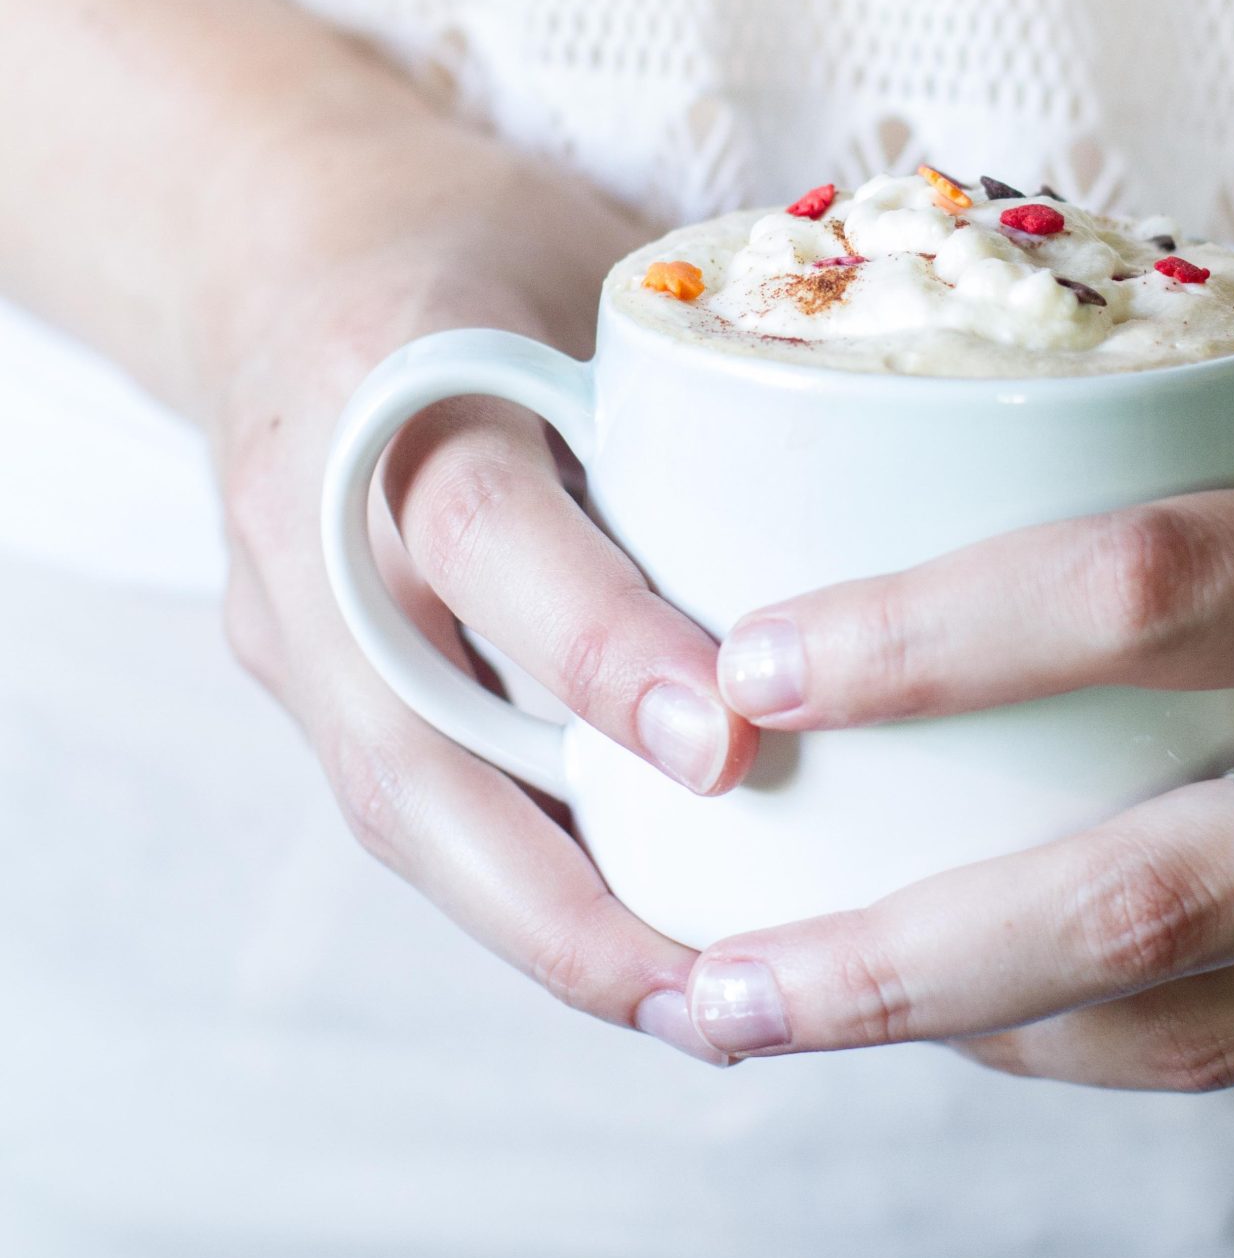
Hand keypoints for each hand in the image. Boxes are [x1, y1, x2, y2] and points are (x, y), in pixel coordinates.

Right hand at [207, 107, 757, 1063]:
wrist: (278, 241)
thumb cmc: (484, 240)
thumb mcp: (594, 263)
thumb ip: (708, 380)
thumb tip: (931, 488)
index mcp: (389, 371)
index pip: (485, 530)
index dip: (600, 647)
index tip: (731, 747)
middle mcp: (310, 515)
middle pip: (406, 743)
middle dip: (557, 889)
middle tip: (723, 990)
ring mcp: (286, 614)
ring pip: (400, 810)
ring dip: (543, 929)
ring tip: (705, 1017)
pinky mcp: (304, 676)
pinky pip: (410, 802)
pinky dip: (518, 885)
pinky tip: (641, 954)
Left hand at [685, 379, 1233, 1086]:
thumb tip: (1008, 450)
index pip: (1140, 596)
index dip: (925, 639)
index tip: (755, 665)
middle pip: (1133, 900)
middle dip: (890, 965)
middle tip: (710, 991)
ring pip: (1206, 1029)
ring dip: (985, 1036)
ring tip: (819, 1017)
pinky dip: (1157, 1036)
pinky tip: (1042, 1013)